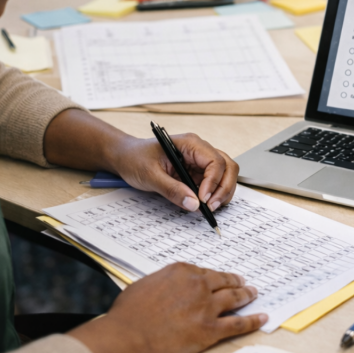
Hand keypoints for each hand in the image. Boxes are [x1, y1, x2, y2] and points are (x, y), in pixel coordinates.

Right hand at [68, 264, 267, 352]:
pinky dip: (253, 320)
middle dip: (235, 282)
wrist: (127, 336)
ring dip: (247, 295)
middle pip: (223, 282)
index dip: (214, 277)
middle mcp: (198, 285)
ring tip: (254, 294)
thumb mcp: (145, 285)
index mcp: (181, 271)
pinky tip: (262, 317)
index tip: (220, 278)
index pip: (205, 272)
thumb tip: (171, 288)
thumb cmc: (129, 314)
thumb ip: (165, 282)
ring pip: (235, 298)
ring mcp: (206, 307)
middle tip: (243, 282)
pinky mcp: (210, 329)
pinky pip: (238, 324)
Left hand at [113, 134, 238, 212]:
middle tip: (211, 207)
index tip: (203, 199)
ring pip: (225, 175)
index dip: (214, 181)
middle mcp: (199, 151)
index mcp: (190, 144)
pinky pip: (214, 184)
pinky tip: (203, 205)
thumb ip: (172, 190)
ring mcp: (199, 162)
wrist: (126, 157)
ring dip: (222, 193)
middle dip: (224, 188)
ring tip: (208, 208)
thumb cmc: (135, 159)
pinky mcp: (196, 173)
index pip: (215, 161)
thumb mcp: (150, 175)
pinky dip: (214, 196)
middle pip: (227, 167)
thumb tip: (194, 204)